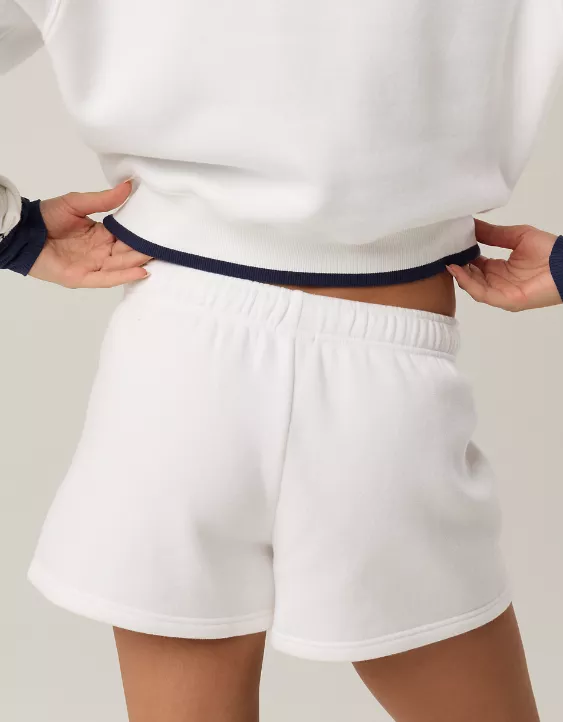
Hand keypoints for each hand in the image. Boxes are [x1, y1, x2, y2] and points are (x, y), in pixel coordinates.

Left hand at [28, 181, 151, 287]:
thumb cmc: (47, 216)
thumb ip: (104, 199)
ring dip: (139, 263)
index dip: (141, 235)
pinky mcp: (83, 278)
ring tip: (159, 257)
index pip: (126, 237)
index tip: (161, 230)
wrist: (23, 232)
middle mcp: (100, 252)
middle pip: (127, 253)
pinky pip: (107, 279)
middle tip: (167, 245)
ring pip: (121, 266)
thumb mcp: (77, 203)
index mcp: (100, 235)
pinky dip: (124, 276)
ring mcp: (92, 267)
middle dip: (145, 250)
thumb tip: (128, 185)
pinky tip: (141, 272)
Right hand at [446, 219, 561, 310]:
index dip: (462, 256)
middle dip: (456, 266)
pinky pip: (483, 294)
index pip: (474, 264)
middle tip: (443, 253)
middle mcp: (497, 282)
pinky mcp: (506, 300)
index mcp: (499, 268)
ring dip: (459, 275)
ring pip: (473, 287)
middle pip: (470, 277)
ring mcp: (501, 293)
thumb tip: (471, 224)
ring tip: (448, 262)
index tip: (449, 245)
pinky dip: (469, 283)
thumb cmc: (549, 250)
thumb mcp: (516, 236)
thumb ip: (493, 233)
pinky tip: (459, 270)